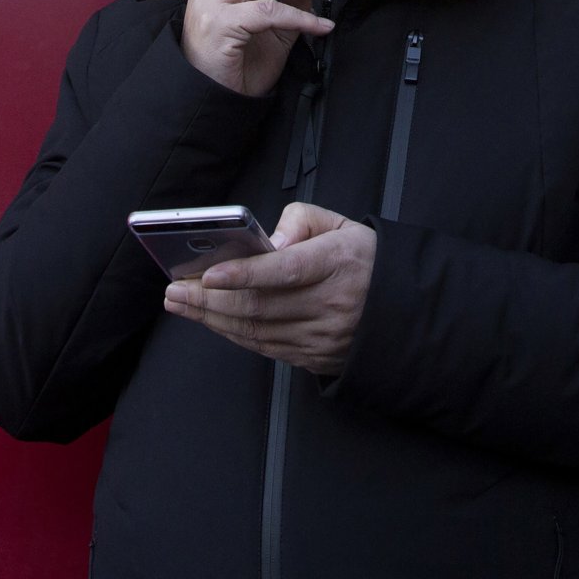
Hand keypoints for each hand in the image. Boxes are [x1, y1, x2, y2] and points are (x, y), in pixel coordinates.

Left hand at [162, 203, 374, 375]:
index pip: (285, 270)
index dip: (244, 274)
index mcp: (338, 263)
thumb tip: (271, 240)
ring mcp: (322, 336)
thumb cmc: (363, 260)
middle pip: (260, 306)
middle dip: (209, 299)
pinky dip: (233, 334)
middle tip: (176, 289)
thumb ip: (301, 220)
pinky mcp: (315, 357)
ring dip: (212, 319)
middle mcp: (330, 304)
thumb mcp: (341, 224)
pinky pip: (265, 348)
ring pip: (256, 331)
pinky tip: (212, 320)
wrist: (402, 310)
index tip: (208, 273)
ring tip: (182, 304)